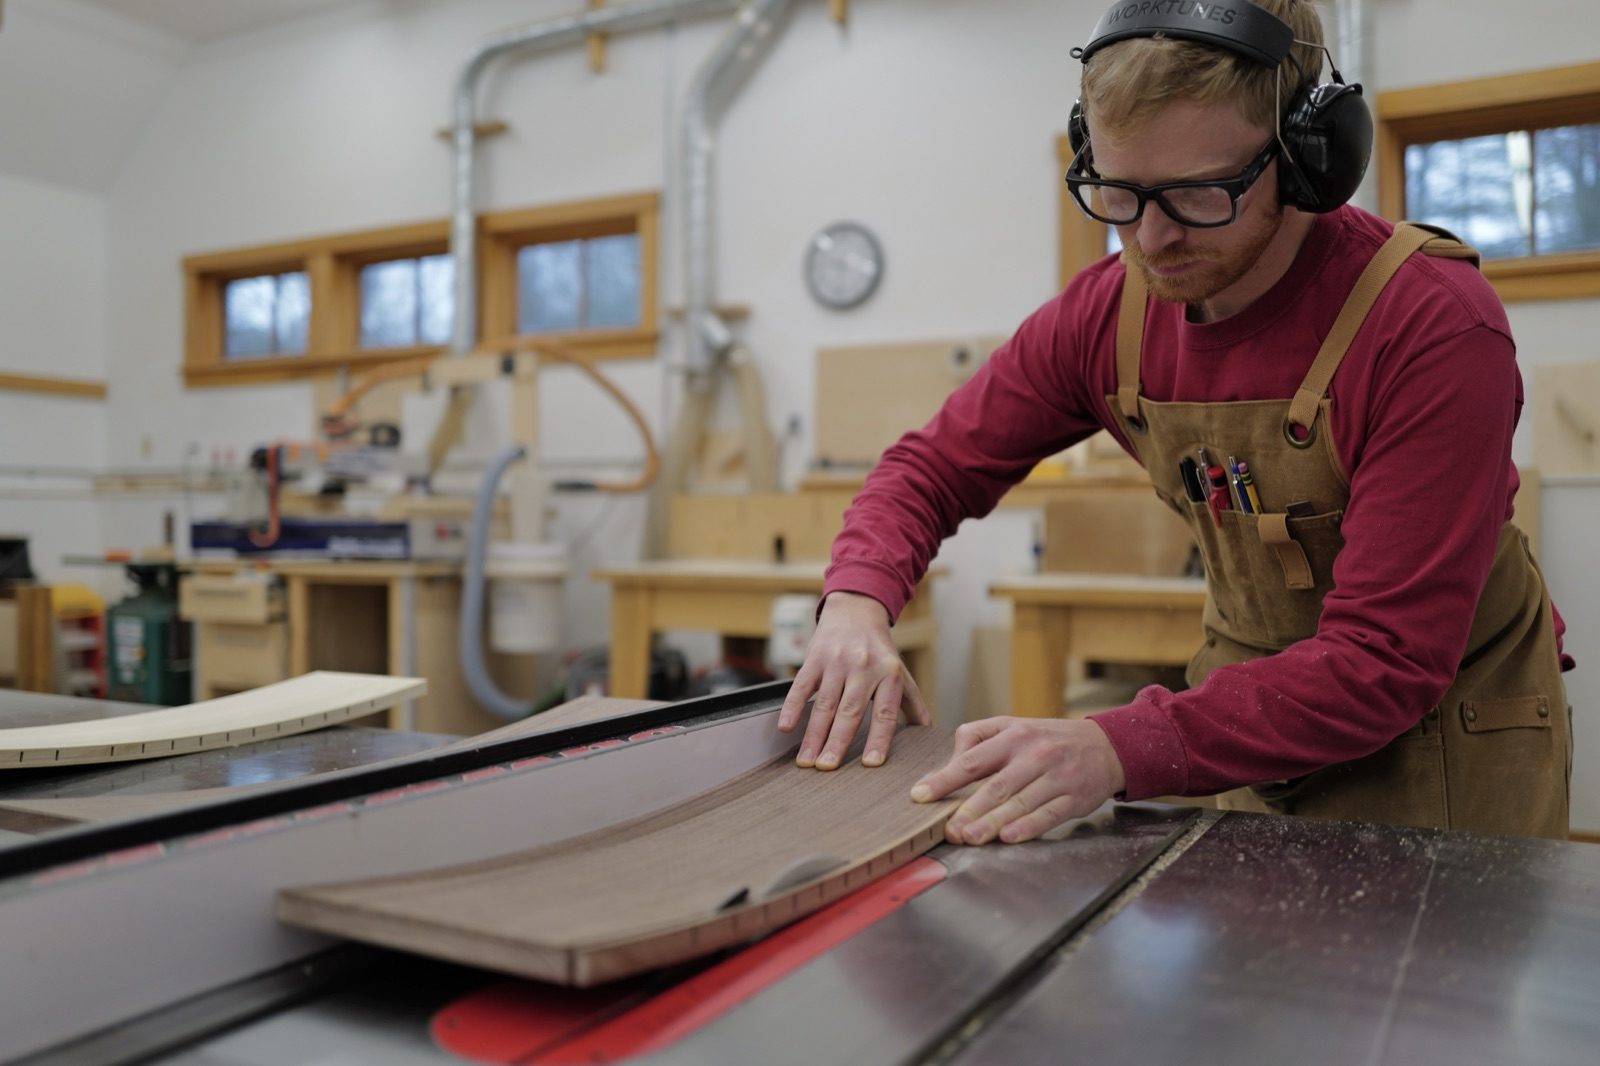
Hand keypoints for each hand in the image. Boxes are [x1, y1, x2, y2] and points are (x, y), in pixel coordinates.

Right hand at [777, 591, 930, 769]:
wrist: (856, 611)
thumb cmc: (879, 650)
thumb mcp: (900, 673)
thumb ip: (913, 704)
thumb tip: (928, 735)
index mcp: (888, 675)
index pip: (884, 712)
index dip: (879, 738)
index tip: (871, 763)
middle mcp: (864, 668)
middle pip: (849, 711)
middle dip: (837, 742)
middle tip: (827, 768)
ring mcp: (837, 662)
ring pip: (824, 704)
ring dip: (813, 734)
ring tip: (806, 761)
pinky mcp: (814, 658)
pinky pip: (801, 685)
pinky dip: (792, 706)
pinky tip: (786, 726)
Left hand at [910, 717, 1125, 843]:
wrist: (1105, 745)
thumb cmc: (1049, 738)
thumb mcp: (1013, 725)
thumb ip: (977, 737)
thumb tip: (949, 761)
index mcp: (1014, 736)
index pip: (973, 759)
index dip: (945, 778)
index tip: (921, 794)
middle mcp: (1034, 755)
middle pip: (996, 785)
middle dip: (969, 809)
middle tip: (949, 829)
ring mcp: (1056, 778)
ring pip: (1020, 803)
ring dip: (993, 822)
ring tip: (970, 837)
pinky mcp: (1074, 799)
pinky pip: (1048, 815)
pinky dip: (1028, 827)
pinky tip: (1009, 837)